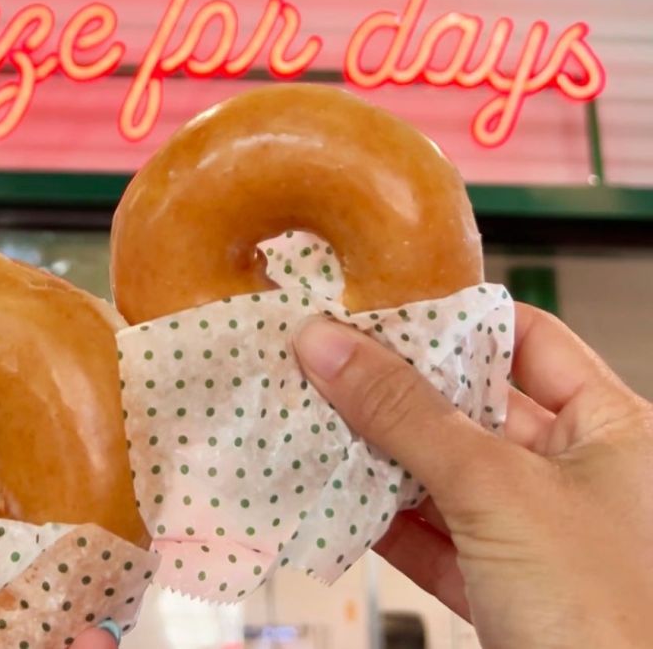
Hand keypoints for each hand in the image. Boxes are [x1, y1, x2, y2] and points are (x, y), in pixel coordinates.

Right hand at [294, 303, 652, 648]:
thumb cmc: (609, 618)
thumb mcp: (496, 490)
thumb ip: (407, 415)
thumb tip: (333, 347)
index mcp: (610, 429)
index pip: (526, 338)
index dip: (454, 319)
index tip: (383, 310)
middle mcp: (574, 474)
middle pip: (470, 405)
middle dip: (398, 392)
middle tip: (331, 364)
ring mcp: (532, 531)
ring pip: (443, 472)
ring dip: (379, 457)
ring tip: (318, 422)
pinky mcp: (496, 583)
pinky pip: (431, 534)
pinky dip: (384, 519)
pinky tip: (339, 500)